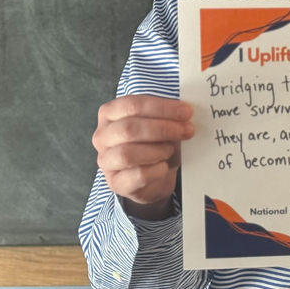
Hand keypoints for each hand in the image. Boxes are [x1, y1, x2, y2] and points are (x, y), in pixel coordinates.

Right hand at [92, 94, 194, 219]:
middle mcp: (103, 136)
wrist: (156, 176)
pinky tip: (164, 166)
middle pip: (128, 128)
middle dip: (163, 128)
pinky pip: (137, 175)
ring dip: (157, 150)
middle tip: (187, 130)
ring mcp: (106, 161)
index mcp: (110, 114)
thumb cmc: (156, 143)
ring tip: (170, 150)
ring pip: (128, 153)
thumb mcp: (161, 123)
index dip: (161, 107)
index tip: (186, 112)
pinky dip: (157, 170)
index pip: (132, 105)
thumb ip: (167, 114)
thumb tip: (184, 111)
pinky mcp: (115, 183)